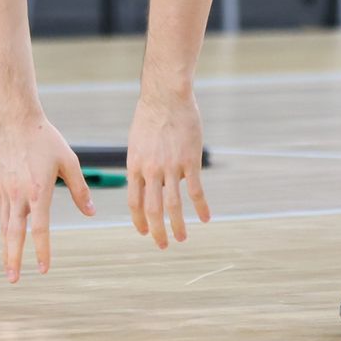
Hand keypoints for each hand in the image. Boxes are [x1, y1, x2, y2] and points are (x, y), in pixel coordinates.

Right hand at [0, 112, 94, 279]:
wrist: (17, 120)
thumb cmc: (46, 139)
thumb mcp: (69, 162)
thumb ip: (80, 189)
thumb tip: (91, 212)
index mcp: (38, 191)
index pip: (39, 229)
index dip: (42, 251)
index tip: (44, 269)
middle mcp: (19, 195)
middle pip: (13, 234)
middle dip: (13, 259)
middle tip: (13, 280)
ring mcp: (6, 190)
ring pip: (4, 226)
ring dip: (6, 248)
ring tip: (8, 266)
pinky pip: (1, 212)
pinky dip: (3, 228)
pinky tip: (6, 237)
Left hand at [126, 87, 210, 248]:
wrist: (166, 95)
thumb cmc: (150, 114)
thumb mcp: (137, 141)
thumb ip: (140, 163)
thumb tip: (142, 180)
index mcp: (135, 166)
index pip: (133, 202)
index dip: (138, 220)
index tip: (144, 232)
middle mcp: (151, 170)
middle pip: (152, 209)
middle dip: (157, 231)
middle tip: (162, 245)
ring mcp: (171, 167)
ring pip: (173, 205)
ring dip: (178, 225)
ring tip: (182, 239)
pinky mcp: (190, 161)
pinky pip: (196, 190)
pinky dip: (201, 207)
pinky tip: (207, 218)